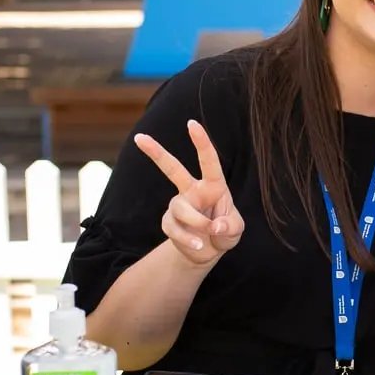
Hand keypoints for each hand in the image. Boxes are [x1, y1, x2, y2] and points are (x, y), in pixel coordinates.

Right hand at [133, 119, 244, 269]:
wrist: (208, 251)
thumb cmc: (225, 232)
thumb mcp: (236, 230)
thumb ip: (230, 226)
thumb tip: (215, 225)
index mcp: (213, 185)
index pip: (208, 161)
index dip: (201, 142)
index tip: (192, 124)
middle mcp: (192, 190)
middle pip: (172, 168)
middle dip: (156, 152)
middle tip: (139, 137)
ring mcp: (179, 205)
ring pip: (181, 209)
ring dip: (197, 224)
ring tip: (208, 236)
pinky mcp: (169, 221)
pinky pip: (174, 228)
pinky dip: (188, 239)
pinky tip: (198, 245)